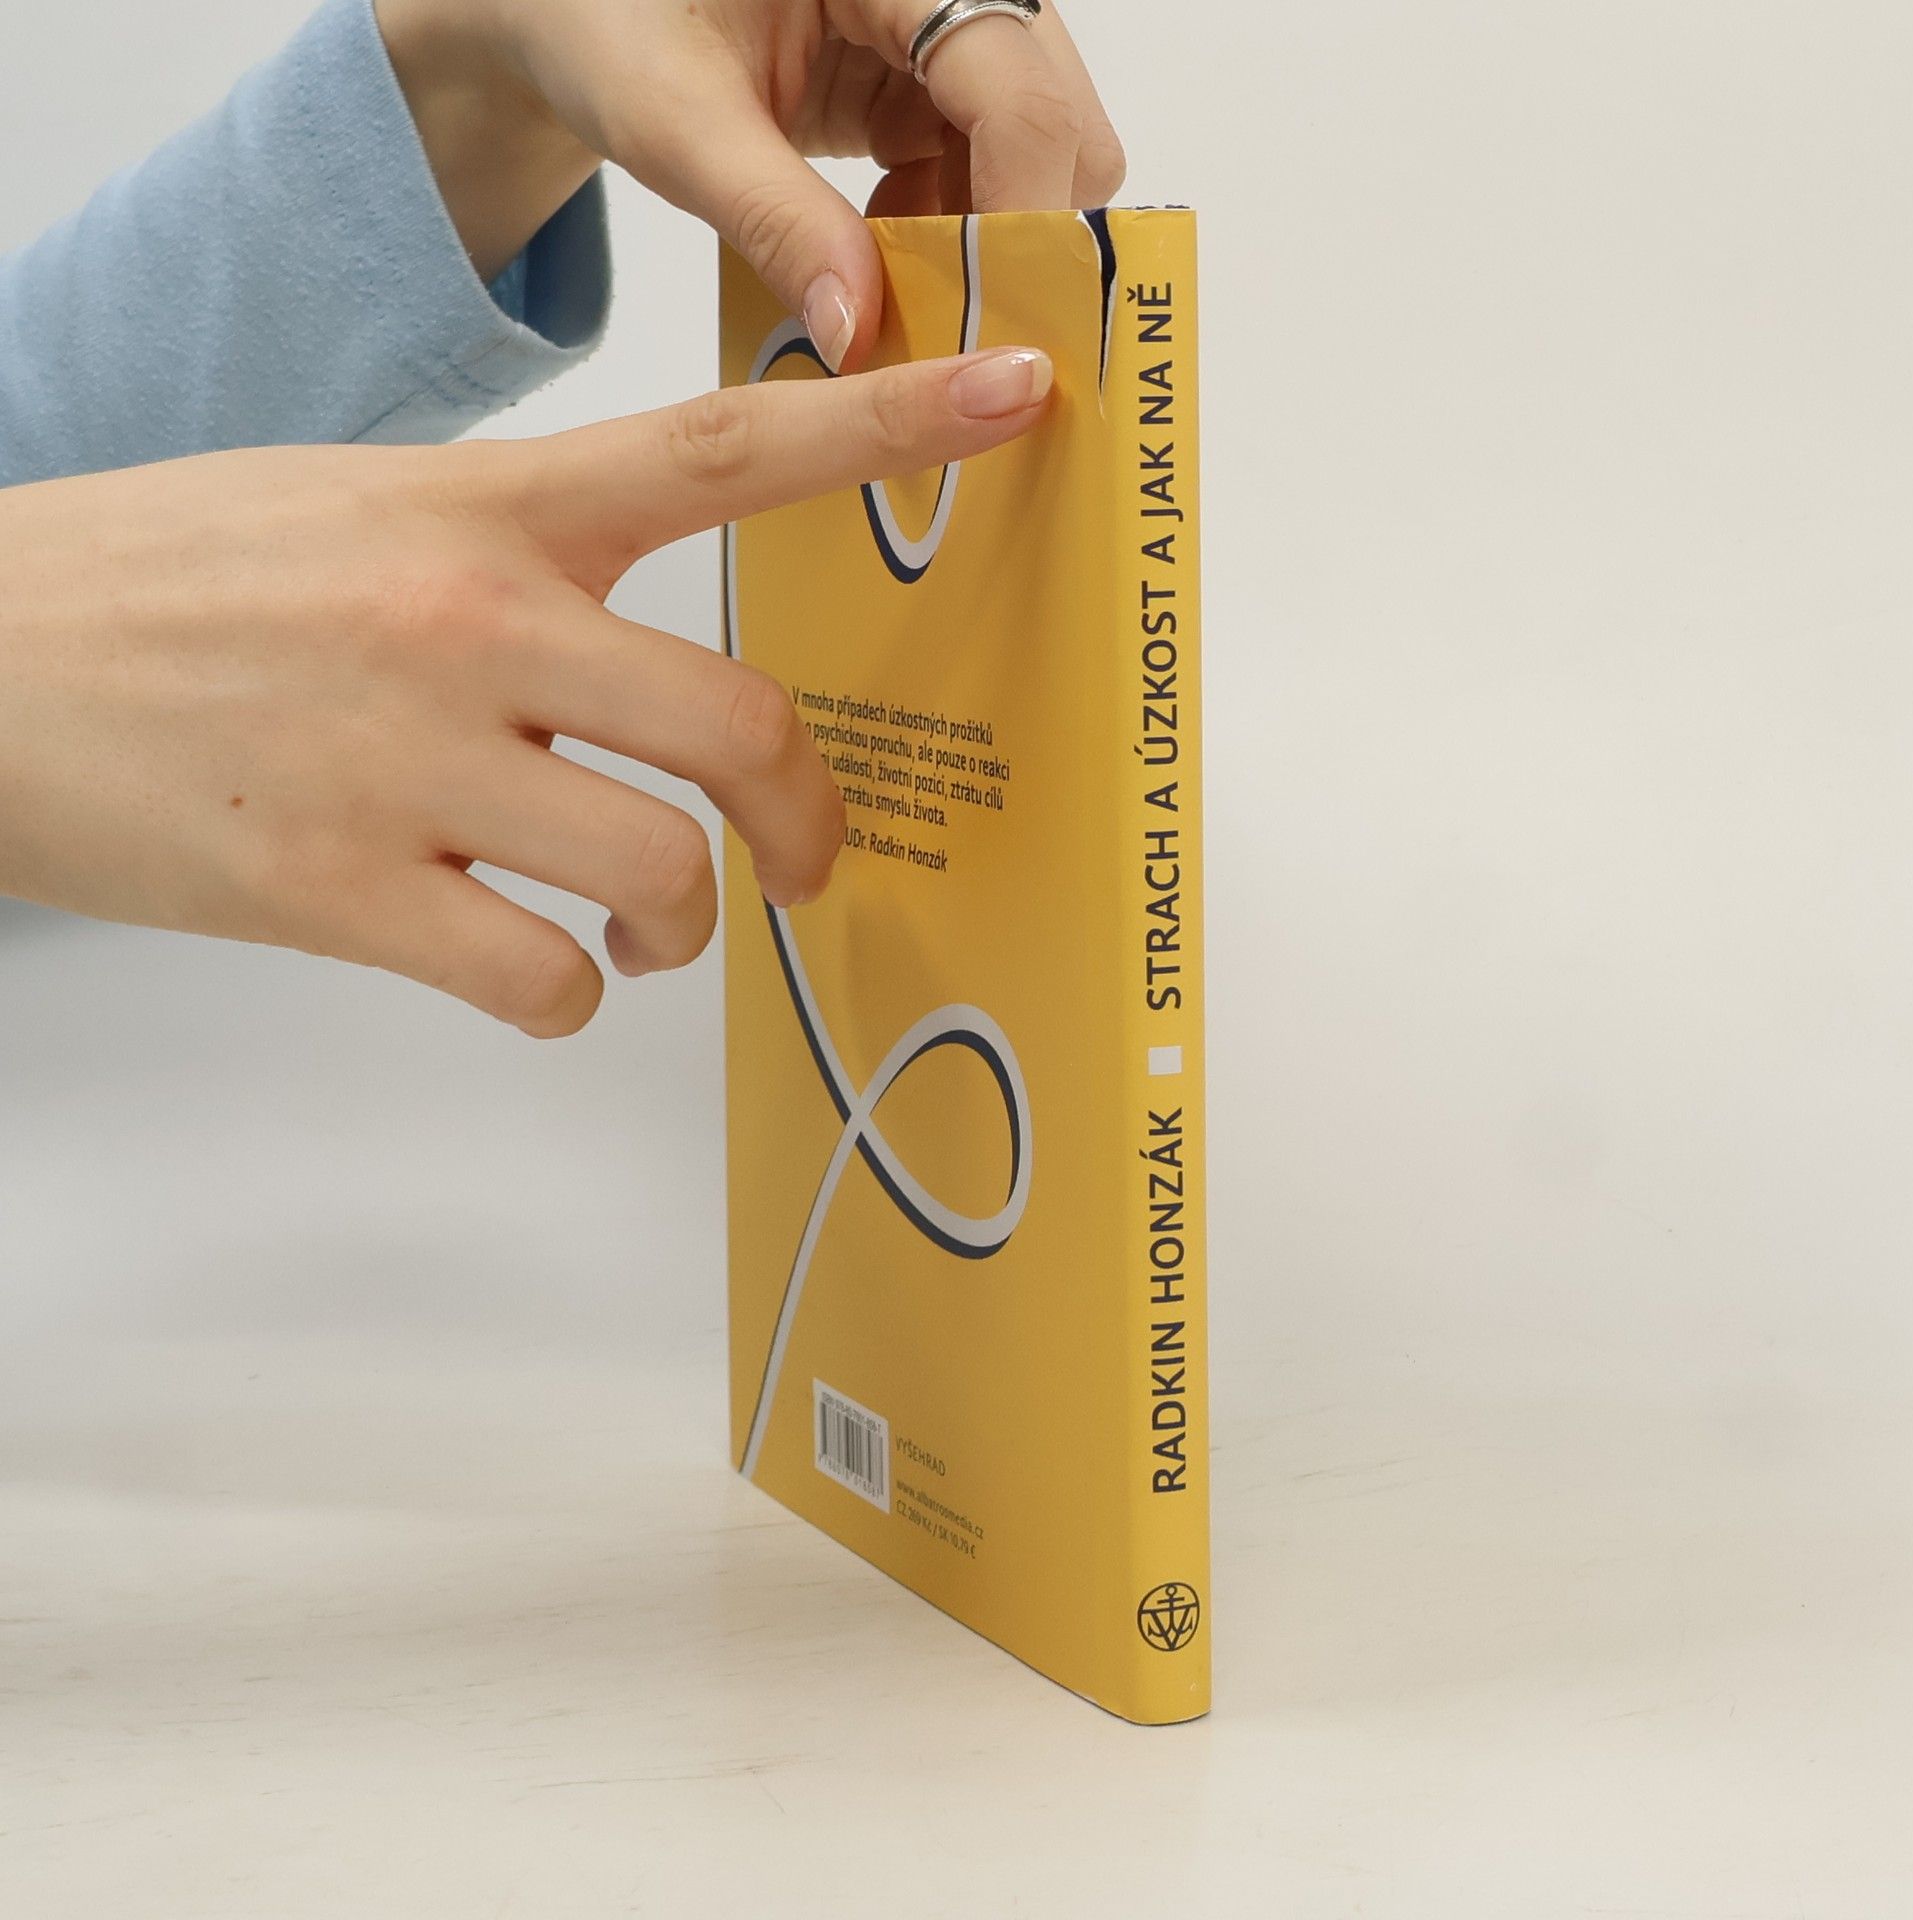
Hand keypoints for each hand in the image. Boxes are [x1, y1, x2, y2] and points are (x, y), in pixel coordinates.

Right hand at [0, 345, 1053, 1036]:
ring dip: (684, 925)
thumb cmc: (175, 585)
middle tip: (809, 864)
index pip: (730, 445)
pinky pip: (542, 981)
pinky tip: (529, 964)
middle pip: (743, 729)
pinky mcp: (344, 895)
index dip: (894, 417)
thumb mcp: (365, 512)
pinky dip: (569, 994)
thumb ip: (519, 563)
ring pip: (661, 874)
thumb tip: (639, 661)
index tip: (1017, 389)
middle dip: (812, 825)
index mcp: (486, 510)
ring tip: (642, 926)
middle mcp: (470, 625)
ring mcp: (411, 765)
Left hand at [378, 0, 1123, 361]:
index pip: (1017, 88)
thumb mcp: (678, 122)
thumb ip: (778, 225)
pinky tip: (873, 240)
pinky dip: (950, 233)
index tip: (979, 327)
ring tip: (873, 268)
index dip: (1017, 216)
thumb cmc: (612, 19)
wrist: (591, 5)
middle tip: (922, 313)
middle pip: (1062, 128)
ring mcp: (958, 28)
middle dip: (1009, 240)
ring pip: (1042, 163)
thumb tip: (864, 341)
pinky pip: (996, 175)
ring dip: (978, 245)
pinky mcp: (942, 79)